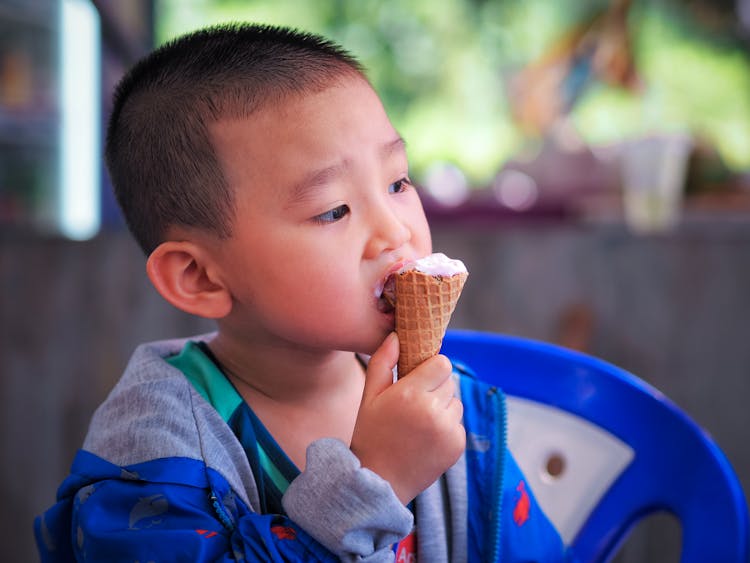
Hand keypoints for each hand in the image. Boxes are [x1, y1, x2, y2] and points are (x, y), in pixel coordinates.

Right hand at [350, 332, 465, 504]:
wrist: (379, 481)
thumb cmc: (371, 433)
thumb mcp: (369, 396)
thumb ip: (383, 362)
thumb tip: (397, 335)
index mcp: (410, 394)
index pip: (442, 363)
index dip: (431, 368)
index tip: (419, 378)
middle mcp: (432, 410)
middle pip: (450, 381)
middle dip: (435, 388)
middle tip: (413, 405)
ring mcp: (447, 429)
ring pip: (456, 402)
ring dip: (442, 407)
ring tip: (418, 423)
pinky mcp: (457, 445)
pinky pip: (458, 423)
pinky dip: (446, 427)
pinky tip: (425, 438)